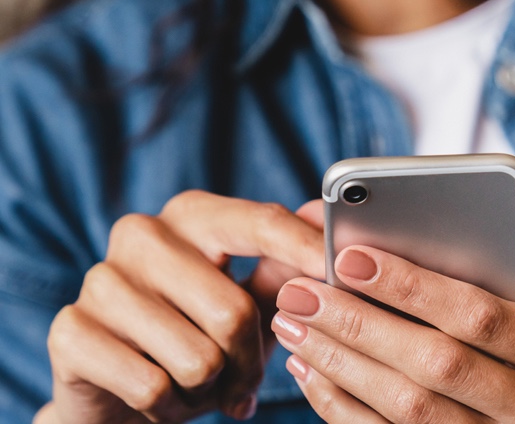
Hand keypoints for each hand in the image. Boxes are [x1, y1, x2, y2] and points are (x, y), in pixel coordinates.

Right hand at [37, 191, 325, 423]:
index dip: (305, 250)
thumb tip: (326, 220)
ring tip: (196, 384)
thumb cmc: (196, 337)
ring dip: (208, 389)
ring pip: (196, 357)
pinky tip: (161, 399)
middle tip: (242, 379)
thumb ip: (286, 265)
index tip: (339, 270)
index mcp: (193, 215)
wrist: (116, 395)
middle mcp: (142, 234)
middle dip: (248, 361)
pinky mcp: (70, 331)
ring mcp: (100, 279)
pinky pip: (152, 386)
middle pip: (234, 310)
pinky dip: (169, 408)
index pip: (261, 222)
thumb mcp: (248, 301)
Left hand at [272, 235, 514, 422]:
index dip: (414, 287)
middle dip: (361, 323)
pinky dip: (342, 407)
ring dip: (341, 364)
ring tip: (295, 324)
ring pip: (408, 409)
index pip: (483, 316)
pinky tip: (312, 370)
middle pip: (437, 364)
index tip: (352, 257)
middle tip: (302, 291)